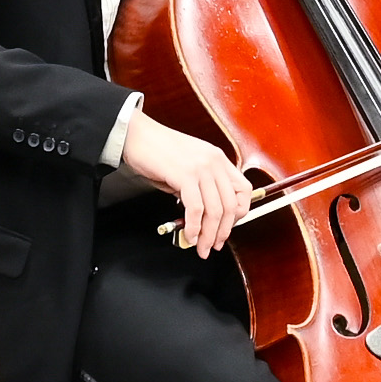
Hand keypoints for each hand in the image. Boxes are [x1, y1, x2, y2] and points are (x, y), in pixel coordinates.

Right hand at [113, 111, 258, 254]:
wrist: (136, 135)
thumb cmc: (157, 149)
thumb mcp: (188, 166)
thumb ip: (199, 187)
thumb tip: (203, 216)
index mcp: (218, 159)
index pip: (244, 190)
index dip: (239, 213)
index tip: (227, 226)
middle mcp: (214, 162)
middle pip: (230, 206)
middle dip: (222, 231)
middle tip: (213, 245)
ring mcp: (201, 168)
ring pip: (215, 211)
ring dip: (208, 235)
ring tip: (201, 247)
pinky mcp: (185, 175)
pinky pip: (196, 209)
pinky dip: (194, 227)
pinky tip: (189, 235)